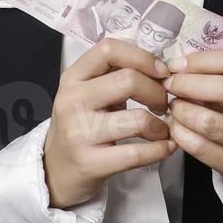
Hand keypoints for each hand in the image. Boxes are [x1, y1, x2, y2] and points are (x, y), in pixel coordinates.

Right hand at [42, 38, 174, 208]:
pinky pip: (136, 154)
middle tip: (164, 105)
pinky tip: (165, 148)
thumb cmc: (81, 127)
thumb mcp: (87, 95)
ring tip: (164, 130)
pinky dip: (160, 150)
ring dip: (162, 126)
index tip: (161, 73)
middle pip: (129, 80)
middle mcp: (72, 100)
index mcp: (73, 77)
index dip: (143, 57)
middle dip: (158, 92)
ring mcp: (78, 133)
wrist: (56, 171)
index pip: (109, 50)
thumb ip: (114, 76)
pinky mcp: (89, 163)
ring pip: (137, 119)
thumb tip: (160, 70)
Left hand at [163, 48, 222, 214]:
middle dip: (186, 83)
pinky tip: (175, 127)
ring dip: (181, 110)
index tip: (178, 64)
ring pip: (208, 121)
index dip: (202, 60)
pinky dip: (180, 133)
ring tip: (173, 107)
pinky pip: (199, 146)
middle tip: (168, 85)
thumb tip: (178, 66)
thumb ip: (220, 77)